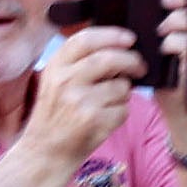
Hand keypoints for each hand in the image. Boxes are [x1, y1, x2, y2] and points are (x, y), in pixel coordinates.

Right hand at [24, 24, 146, 169]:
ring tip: (109, 102)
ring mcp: (79, 101)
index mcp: (55, 67)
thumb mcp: (57, 81)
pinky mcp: (93, 120)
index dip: (112, 35)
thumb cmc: (58, 113)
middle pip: (110, 59)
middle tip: (140, 67)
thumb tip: (120, 44)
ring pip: (121, 86)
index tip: (130, 38)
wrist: (46, 151)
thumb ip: (80, 62)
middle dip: (132, 60)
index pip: (85, 39)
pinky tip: (105, 120)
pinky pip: (124, 109)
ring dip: (124, 93)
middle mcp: (65, 81)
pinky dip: (121, 113)